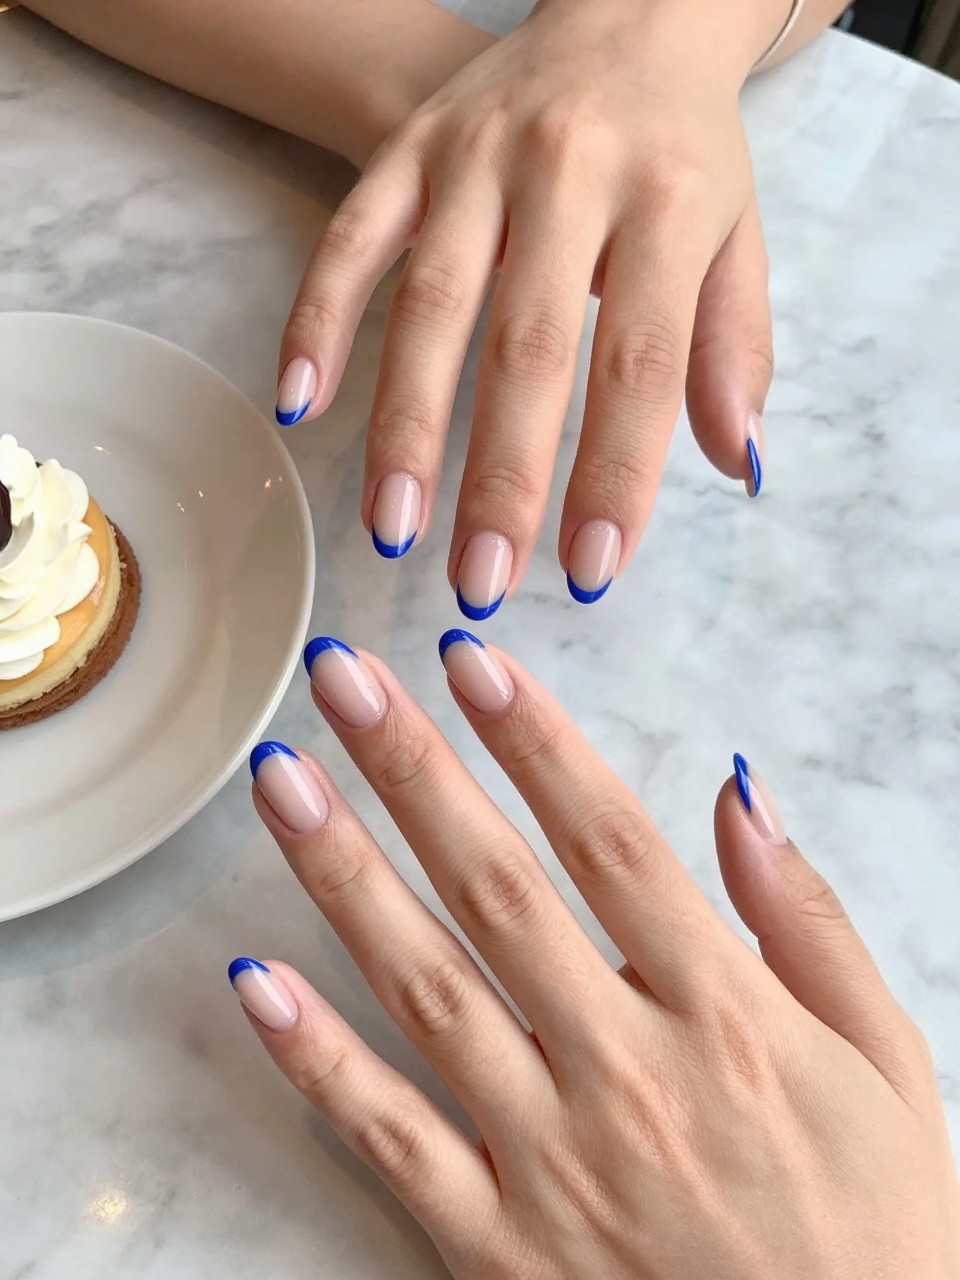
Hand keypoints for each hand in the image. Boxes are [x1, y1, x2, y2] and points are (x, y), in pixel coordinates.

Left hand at [231, 633, 959, 1278]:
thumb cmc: (872, 1222)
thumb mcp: (884, 1057)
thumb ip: (806, 920)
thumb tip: (735, 793)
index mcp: (725, 1014)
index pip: (610, 842)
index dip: (535, 741)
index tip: (471, 661)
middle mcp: (626, 1070)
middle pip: (499, 889)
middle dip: (414, 770)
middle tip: (341, 679)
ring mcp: (550, 1158)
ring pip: (427, 990)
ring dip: (344, 876)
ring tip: (281, 781)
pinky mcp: (496, 1244)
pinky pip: (391, 1138)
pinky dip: (316, 1059)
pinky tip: (253, 977)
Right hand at [277, 0, 778, 613]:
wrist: (627, 13)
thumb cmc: (684, 152)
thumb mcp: (738, 236)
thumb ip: (734, 350)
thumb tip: (740, 465)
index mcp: (667, 200)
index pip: (640, 361)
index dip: (615, 473)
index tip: (589, 570)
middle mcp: (568, 173)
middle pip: (526, 345)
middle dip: (501, 476)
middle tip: (480, 580)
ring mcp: (475, 158)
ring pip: (429, 303)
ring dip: (404, 425)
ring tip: (392, 527)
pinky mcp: (407, 151)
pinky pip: (350, 239)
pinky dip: (318, 320)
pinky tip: (297, 405)